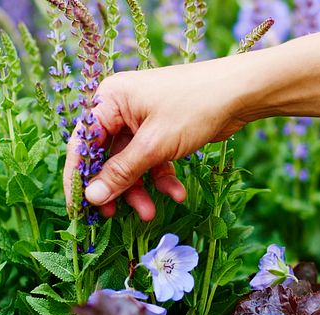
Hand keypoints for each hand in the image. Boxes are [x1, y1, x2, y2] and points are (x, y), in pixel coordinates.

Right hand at [63, 59, 250, 220]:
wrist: (241, 93)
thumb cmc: (194, 107)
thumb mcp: (154, 144)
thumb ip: (121, 172)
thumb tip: (92, 197)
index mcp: (110, 100)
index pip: (82, 143)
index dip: (78, 177)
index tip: (78, 209)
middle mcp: (121, 109)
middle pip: (106, 157)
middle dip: (116, 188)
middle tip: (114, 217)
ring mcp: (142, 121)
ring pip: (130, 164)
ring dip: (140, 189)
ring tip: (151, 214)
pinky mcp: (161, 132)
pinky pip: (151, 161)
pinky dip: (161, 179)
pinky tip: (177, 194)